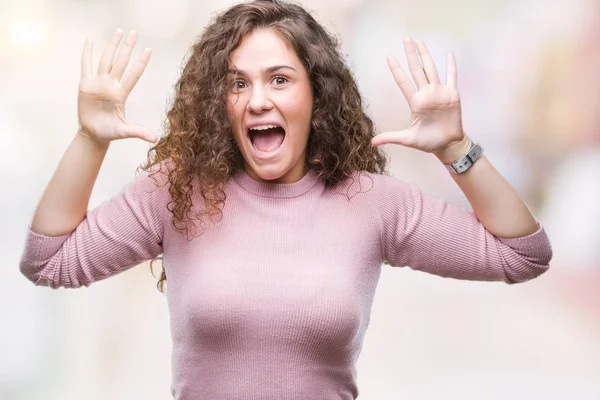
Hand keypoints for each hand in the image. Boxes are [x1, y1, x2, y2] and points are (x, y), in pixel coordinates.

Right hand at [77, 28, 155, 143]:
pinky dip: (87, 53)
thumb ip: (139, 132)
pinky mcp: (86, 84)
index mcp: (121, 93)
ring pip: (106, 59)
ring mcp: (98, 83)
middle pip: (121, 61)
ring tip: (118, 31)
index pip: (133, 74)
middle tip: (134, 32)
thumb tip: (155, 139)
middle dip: (127, 47)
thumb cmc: (110, 132)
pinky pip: (86, 65)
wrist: (94, 134)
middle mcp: (111, 85)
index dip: (140, 63)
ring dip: (112, 45)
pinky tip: (90, 40)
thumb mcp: (125, 132)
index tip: (148, 50)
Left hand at [371, 37, 465, 160]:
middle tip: (406, 39)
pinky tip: (449, 53)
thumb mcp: (407, 140)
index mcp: (415, 102)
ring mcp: (439, 93)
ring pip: (431, 69)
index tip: (389, 56)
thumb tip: (371, 143)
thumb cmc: (428, 142)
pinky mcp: (452, 95)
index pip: (403, 82)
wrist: (447, 145)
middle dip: (411, 54)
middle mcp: (426, 94)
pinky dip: (451, 65)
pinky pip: (452, 76)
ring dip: (426, 55)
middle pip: (417, 69)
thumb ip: (390, 137)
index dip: (396, 69)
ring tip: (420, 41)